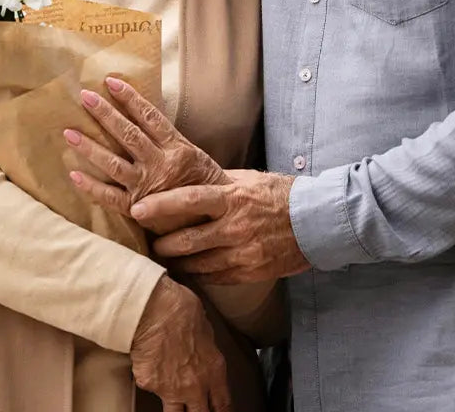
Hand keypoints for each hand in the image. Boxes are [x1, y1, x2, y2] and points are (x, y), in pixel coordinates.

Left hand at [67, 77, 228, 234]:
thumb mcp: (193, 157)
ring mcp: (147, 187)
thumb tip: (139, 118)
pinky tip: (74, 175)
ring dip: (90, 148)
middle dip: (106, 115)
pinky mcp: (137, 209)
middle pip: (129, 135)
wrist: (217, 220)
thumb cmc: (202, 184)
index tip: (111, 82)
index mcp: (177, 148)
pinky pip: (110, 197)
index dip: (131, 99)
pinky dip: (91, 187)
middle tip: (85, 97)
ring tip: (70, 133)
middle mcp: (161, 165)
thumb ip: (168, 141)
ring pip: (114, 163)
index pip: (150, 118)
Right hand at [130, 278, 231, 411]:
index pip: (223, 404)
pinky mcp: (148, 384)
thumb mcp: (205, 327)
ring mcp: (170, 389)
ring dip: (176, 409)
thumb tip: (201, 346)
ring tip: (174, 401)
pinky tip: (149, 370)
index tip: (219, 411)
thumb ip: (206, 346)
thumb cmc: (179, 309)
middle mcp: (194, 385)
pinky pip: (150, 388)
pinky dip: (150, 381)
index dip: (222, 411)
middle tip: (197, 408)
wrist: (152, 308)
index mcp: (213, 370)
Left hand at [139, 170, 310, 283]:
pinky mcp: (251, 271)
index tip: (137, 210)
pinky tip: (188, 271)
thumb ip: (217, 182)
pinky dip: (199, 275)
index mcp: (232, 198)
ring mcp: (244, 253)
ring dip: (178, 263)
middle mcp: (236, 227)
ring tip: (164, 260)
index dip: (160, 206)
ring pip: (198, 263)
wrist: (317, 221)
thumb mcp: (248, 179)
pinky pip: (216, 277)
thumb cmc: (280, 194)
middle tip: (148, 243)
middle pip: (187, 240)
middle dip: (162, 244)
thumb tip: (186, 177)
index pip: (189, 201)